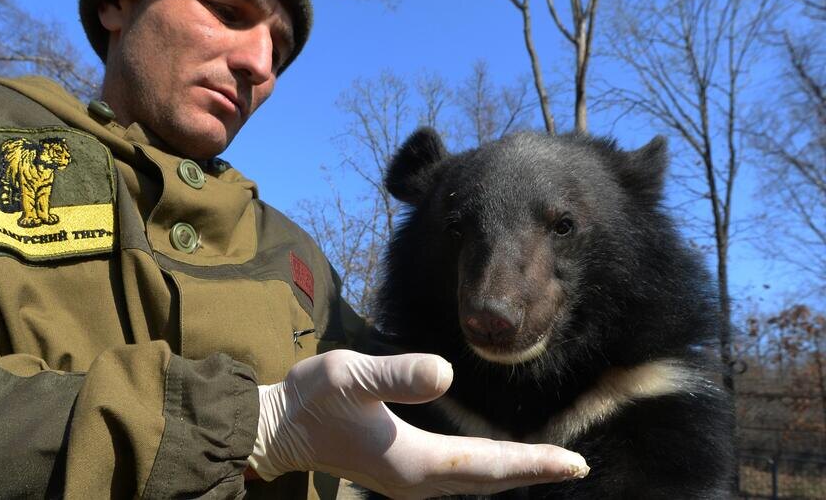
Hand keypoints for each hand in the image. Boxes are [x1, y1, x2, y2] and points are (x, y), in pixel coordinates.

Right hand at [248, 349, 588, 498]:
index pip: (487, 464)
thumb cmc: (312, 398)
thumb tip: (444, 374)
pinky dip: (485, 468)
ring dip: (511, 471)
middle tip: (576, 465)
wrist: (278, 428)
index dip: (533, 463)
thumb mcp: (350, 376)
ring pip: (474, 480)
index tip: (574, 463)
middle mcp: (417, 479)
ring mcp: (408, 479)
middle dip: (532, 470)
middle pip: (488, 478)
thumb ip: (396, 376)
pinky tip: (495, 460)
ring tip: (548, 463)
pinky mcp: (399, 471)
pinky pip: (457, 474)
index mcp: (414, 461)